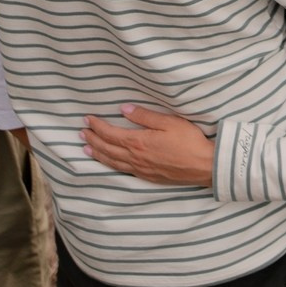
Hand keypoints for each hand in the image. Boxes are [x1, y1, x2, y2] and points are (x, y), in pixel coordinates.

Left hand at [81, 105, 214, 187]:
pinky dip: (110, 165)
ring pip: (112, 162)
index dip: (97, 126)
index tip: (87, 119)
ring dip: (98, 154)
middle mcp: (136, 158)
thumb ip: (144, 116)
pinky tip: (108, 162)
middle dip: (93, 139)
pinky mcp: (148, 176)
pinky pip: (122, 170)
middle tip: (81, 132)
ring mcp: (141, 169)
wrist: (204, 166)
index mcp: (139, 142)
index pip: (111, 134)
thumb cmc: (189, 142)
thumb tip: (123, 109)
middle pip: (107, 149)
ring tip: (87, 148)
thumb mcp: (168, 122)